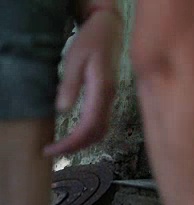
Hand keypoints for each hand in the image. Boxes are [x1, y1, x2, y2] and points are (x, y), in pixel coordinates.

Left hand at [44, 9, 122, 156]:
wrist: (110, 31)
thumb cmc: (91, 42)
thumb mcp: (75, 59)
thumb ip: (70, 85)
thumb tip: (62, 111)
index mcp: (102, 91)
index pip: (88, 127)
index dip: (70, 143)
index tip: (51, 149)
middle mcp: (109, 100)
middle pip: (96, 134)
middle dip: (74, 147)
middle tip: (52, 152)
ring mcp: (110, 100)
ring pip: (100, 131)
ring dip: (82, 143)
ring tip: (62, 146)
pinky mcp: (107, 99)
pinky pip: (101, 124)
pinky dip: (88, 134)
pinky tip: (75, 135)